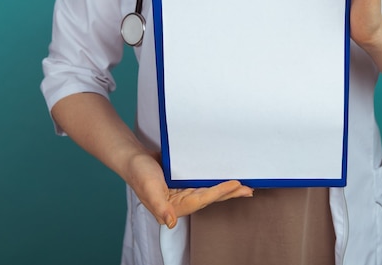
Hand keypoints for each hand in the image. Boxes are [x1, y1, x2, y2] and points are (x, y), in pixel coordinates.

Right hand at [127, 152, 253, 228]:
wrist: (133, 159)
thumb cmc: (139, 173)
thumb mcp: (149, 188)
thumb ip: (160, 207)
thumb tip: (171, 222)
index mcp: (174, 206)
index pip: (202, 199)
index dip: (220, 192)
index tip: (235, 184)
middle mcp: (181, 201)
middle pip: (210, 198)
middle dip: (230, 194)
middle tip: (248, 190)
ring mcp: (183, 192)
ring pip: (209, 191)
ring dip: (226, 189)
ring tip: (243, 187)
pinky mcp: (183, 181)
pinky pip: (203, 182)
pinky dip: (215, 180)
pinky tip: (225, 178)